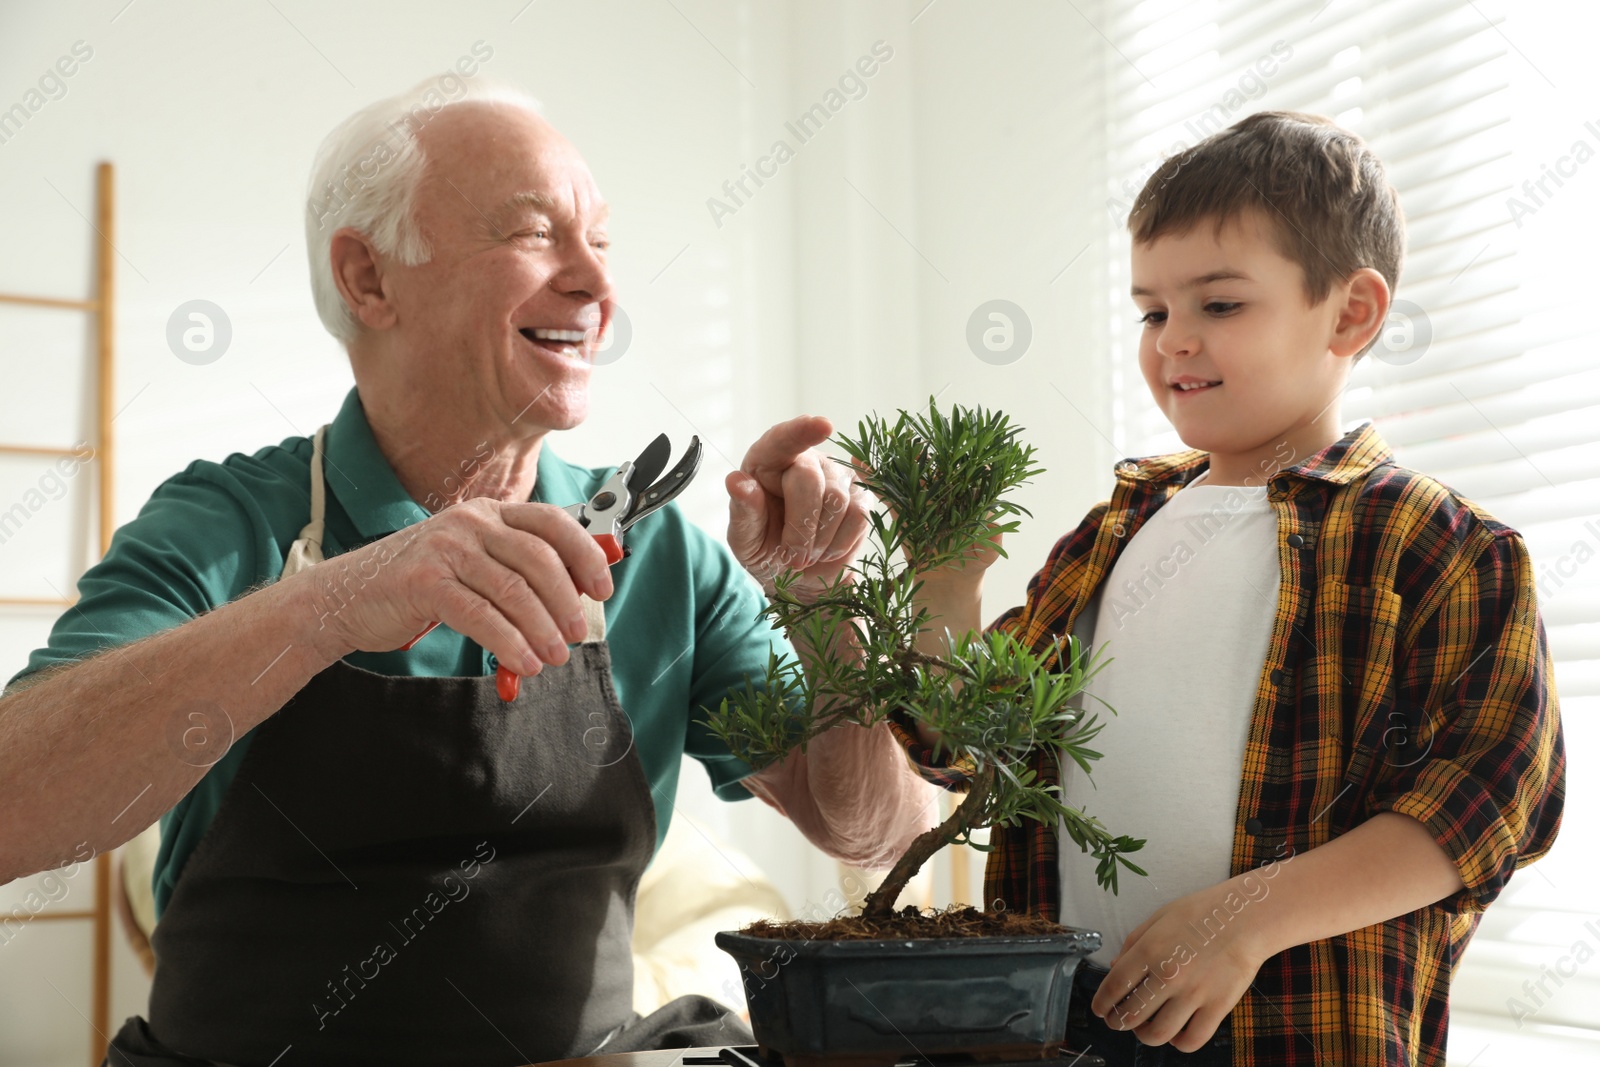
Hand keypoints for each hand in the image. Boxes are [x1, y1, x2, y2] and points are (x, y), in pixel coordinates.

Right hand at [302, 498, 613, 675]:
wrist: (346, 596)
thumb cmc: (417, 585)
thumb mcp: (471, 565)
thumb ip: (515, 572)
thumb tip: (573, 599)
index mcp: (488, 513)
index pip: (552, 522)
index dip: (585, 555)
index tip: (602, 589)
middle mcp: (470, 523)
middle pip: (539, 558)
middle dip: (567, 601)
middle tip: (577, 633)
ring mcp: (446, 549)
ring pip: (514, 589)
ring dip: (542, 628)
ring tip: (555, 656)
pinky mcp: (425, 582)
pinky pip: (481, 615)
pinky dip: (509, 642)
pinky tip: (523, 663)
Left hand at [727, 415, 870, 598]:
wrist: (796, 575)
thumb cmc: (765, 547)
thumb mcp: (745, 537)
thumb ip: (743, 510)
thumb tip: (736, 481)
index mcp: (767, 459)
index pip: (784, 438)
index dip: (802, 431)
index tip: (822, 425)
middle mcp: (806, 459)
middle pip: (812, 483)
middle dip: (800, 529)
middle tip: (791, 558)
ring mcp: (838, 475)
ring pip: (839, 502)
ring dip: (820, 541)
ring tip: (806, 552)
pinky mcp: (862, 495)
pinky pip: (860, 517)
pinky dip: (840, 544)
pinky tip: (826, 548)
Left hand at [1090, 876, 1268, 1051]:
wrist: (1246, 918)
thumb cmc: (1202, 913)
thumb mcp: (1159, 918)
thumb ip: (1133, 943)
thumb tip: (1115, 969)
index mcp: (1149, 950)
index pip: (1114, 986)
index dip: (1102, 1003)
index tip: (1099, 1010)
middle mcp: (1168, 975)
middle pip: (1131, 1014)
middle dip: (1118, 1022)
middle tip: (1117, 1021)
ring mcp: (1194, 994)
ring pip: (1158, 1034)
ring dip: (1144, 1036)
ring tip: (1143, 1029)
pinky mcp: (1218, 1008)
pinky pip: (1191, 1040)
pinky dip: (1178, 1043)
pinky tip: (1175, 1033)